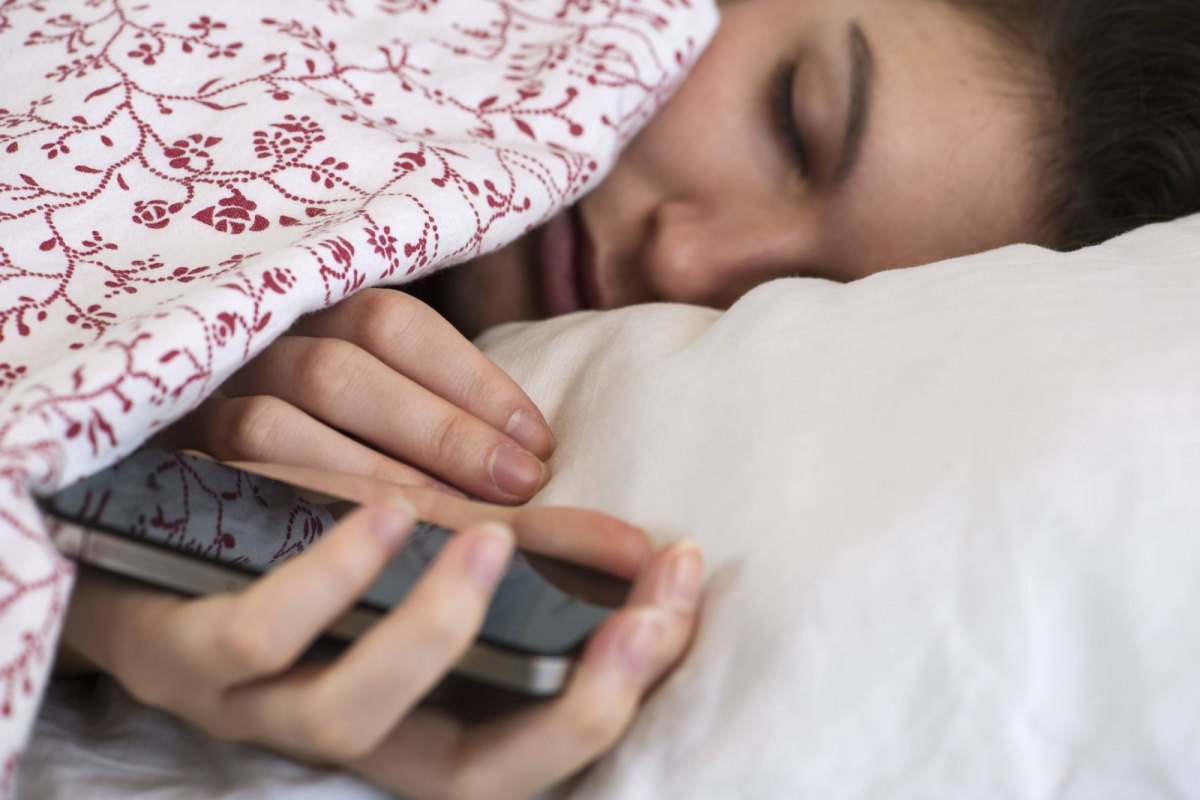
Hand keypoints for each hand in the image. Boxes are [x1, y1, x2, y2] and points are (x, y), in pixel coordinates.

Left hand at [61, 465, 702, 799]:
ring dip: (442, 632)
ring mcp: (259, 703)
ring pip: (351, 716)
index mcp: (408, 722)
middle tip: (651, 607)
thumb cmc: (289, 557)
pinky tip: (392, 509)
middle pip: (472, 779)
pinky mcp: (184, 653)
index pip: (534, 755)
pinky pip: (259, 635)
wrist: (132, 550)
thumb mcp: (407, 559)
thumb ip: (499, 555)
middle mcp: (344, 738)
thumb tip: (614, 532)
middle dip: (582, 704)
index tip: (681, 591)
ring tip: (499, 540)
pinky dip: (334, 578)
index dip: (620, 691)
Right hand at [159, 289, 554, 502]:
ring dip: (378, 481)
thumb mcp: (375, 388)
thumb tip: (534, 446)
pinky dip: (310, 512)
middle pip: (340, 373)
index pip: (392, 322)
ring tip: (458, 522)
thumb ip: (433, 398)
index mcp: (305, 301)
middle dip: (440, 432)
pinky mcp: (165, 463)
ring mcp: (195, 399)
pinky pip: (233, 486)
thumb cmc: (325, 429)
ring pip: (278, 431)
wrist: (176, 478)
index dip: (471, 380)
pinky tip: (373, 544)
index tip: (540, 441)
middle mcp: (246, 341)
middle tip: (519, 486)